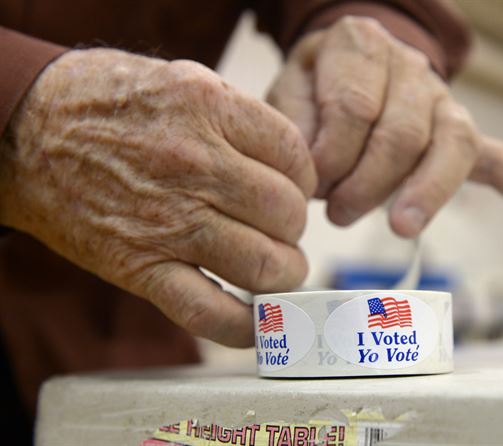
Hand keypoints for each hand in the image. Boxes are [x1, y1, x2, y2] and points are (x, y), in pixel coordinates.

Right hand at [0, 49, 316, 346]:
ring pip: (262, 265)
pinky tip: (256, 324)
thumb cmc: (106, 103)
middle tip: (283, 232)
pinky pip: (208, 312)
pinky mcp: (138, 266)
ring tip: (278, 271)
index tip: (294, 190)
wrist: (22, 130)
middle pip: (285, 214)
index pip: (294, 158)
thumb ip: (239, 117)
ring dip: (283, 275)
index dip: (304, 180)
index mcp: (210, 110)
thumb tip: (289, 163)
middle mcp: (194, 164)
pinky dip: (243, 327)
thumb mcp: (181, 80)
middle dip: (294, 230)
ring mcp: (168, 220)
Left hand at [268, 16, 502, 236]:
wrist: (349, 65)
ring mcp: (442, 100)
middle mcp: (409, 67)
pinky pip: (498, 155)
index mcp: (360, 46)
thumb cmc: (316, 86)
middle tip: (339, 214)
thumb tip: (316, 172)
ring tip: (402, 227)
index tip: (314, 186)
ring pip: (450, 144)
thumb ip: (296, 125)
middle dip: (369, 183)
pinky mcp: (460, 134)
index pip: (355, 107)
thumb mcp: (288, 93)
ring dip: (426, 191)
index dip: (333, 155)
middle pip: (403, 131)